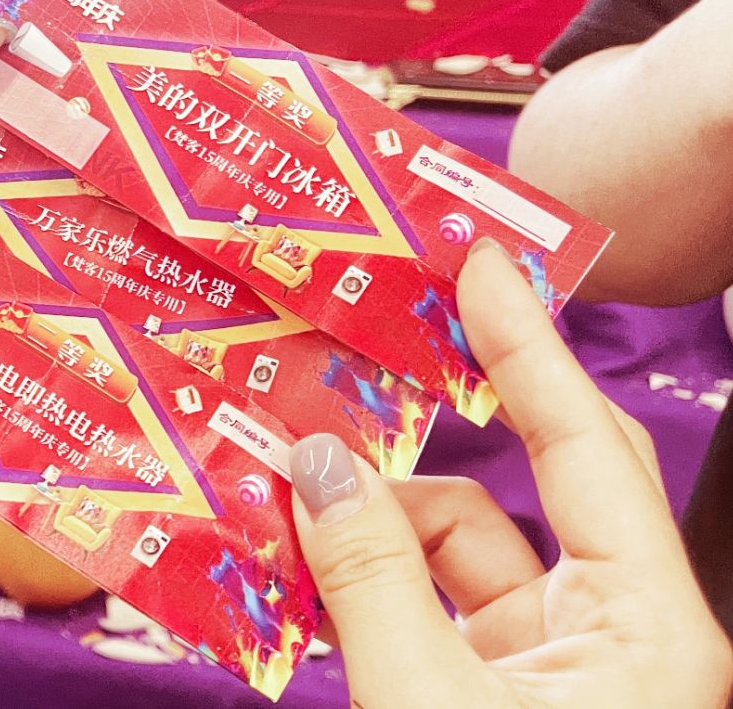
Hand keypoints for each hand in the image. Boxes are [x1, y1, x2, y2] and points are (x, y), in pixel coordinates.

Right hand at [289, 240, 732, 707]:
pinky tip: (300, 564)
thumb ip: (368, 577)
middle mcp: (611, 630)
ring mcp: (551, 660)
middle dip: (441, 424)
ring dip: (371, 519)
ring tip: (285, 496)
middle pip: (530, 478)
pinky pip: (425, 599)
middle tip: (382, 350)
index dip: (527, 344)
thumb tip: (318, 465)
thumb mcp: (422, 701)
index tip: (482, 265)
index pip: (584, 444)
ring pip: (457, 544)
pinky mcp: (495, 687)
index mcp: (644, 626)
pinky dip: (364, 576)